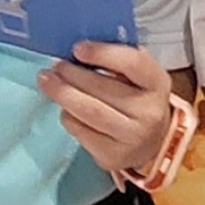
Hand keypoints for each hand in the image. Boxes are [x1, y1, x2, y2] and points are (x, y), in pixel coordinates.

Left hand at [39, 39, 177, 182]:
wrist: (152, 143)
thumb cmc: (139, 99)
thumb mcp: (140, 76)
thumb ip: (118, 60)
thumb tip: (79, 48)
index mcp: (157, 83)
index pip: (132, 64)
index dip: (102, 53)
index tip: (77, 48)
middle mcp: (149, 111)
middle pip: (103, 89)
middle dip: (72, 75)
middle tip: (54, 66)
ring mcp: (132, 136)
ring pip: (90, 112)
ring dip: (63, 94)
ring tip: (47, 81)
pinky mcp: (113, 156)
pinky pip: (81, 132)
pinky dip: (68, 117)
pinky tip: (64, 108)